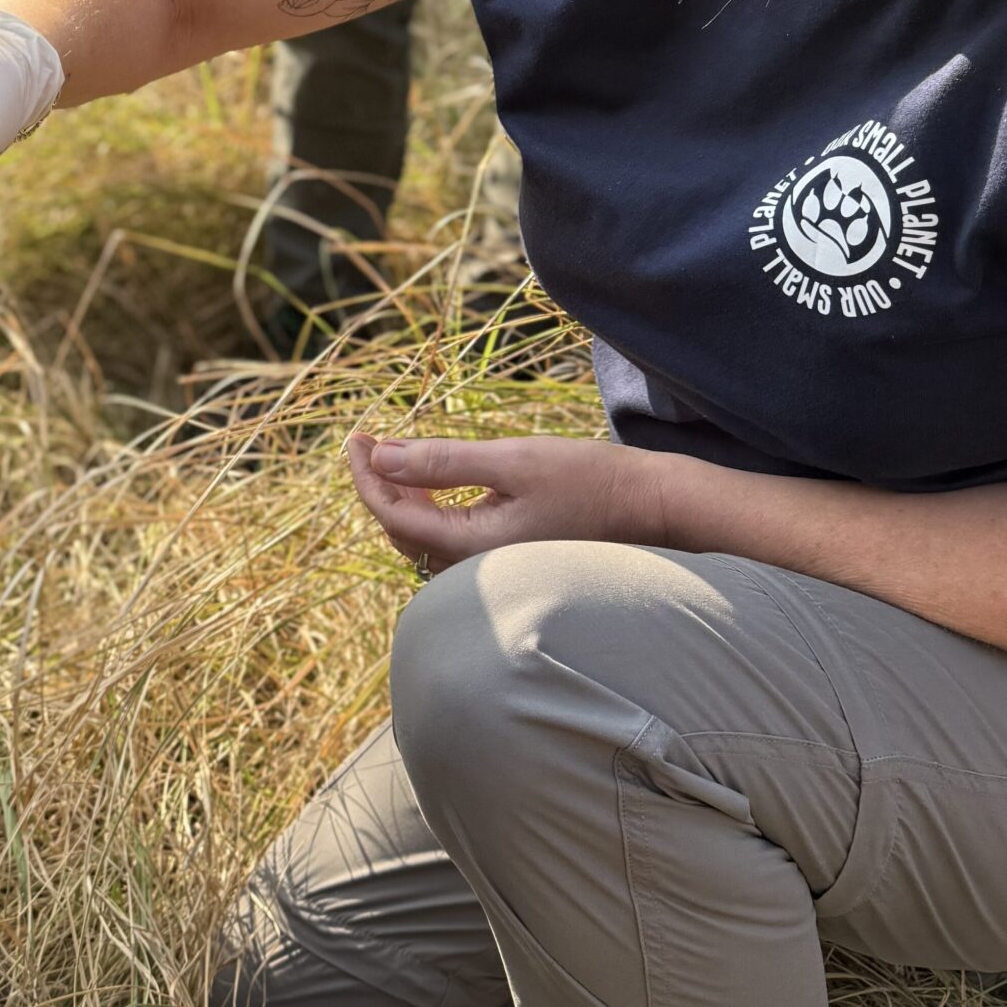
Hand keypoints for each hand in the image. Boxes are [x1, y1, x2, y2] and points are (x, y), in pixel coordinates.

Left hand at [346, 434, 667, 573]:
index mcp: (470, 546)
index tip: (356, 436)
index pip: (392, 514)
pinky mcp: (504, 561)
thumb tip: (382, 456)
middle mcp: (474, 569)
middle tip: (368, 440)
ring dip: (402, 497)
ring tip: (394, 455)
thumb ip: (443, 461)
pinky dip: (428, 509)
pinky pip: (446, 540)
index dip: (365, 474)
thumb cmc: (588, 480)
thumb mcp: (512, 460)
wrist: (649, 508)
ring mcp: (490, 570)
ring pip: (421, 539)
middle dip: (378, 484)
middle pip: (400, 530)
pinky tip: (432, 481)